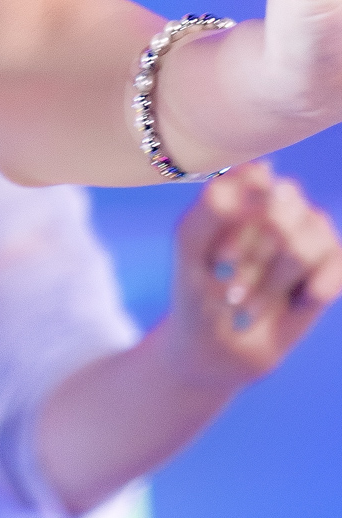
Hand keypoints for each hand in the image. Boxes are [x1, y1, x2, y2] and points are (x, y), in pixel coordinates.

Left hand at [159, 161, 341, 396]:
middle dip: (253, 259)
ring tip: (249, 304)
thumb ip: (216, 202)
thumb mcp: (189, 243)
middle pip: (282, 211)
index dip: (240, 221)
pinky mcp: (331, 267)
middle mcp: (279, 203)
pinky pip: (337, 262)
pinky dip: (313, 289)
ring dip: (273, 283)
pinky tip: (295, 303)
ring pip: (308, 241)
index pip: (256, 179)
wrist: (214, 346)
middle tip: (229, 289)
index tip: (218, 259)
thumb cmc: (196, 286)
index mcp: (243, 188)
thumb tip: (267, 171)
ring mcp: (308, 234)